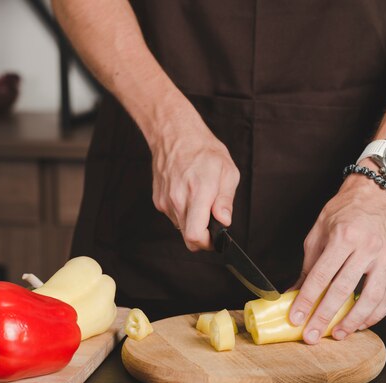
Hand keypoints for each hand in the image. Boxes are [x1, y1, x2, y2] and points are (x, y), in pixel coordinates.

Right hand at [148, 114, 239, 250]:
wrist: (175, 135)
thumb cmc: (204, 150)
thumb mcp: (227, 171)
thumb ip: (225, 200)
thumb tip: (224, 221)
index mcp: (199, 193)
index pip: (195, 235)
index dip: (207, 244)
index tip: (215, 239)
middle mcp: (178, 200)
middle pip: (188, 237)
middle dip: (202, 236)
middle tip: (212, 222)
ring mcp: (166, 201)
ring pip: (181, 227)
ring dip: (192, 221)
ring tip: (199, 198)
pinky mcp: (158, 200)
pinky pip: (173, 215)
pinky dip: (183, 211)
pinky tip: (187, 193)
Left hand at [288, 164, 385, 343]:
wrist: (376, 195)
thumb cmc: (343, 212)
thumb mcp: (318, 233)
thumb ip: (308, 265)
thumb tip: (293, 293)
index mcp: (343, 237)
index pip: (321, 276)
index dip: (307, 300)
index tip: (296, 318)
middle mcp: (368, 247)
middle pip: (343, 290)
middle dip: (325, 317)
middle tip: (312, 336)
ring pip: (371, 298)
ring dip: (353, 321)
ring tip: (338, 334)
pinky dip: (376, 313)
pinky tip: (361, 322)